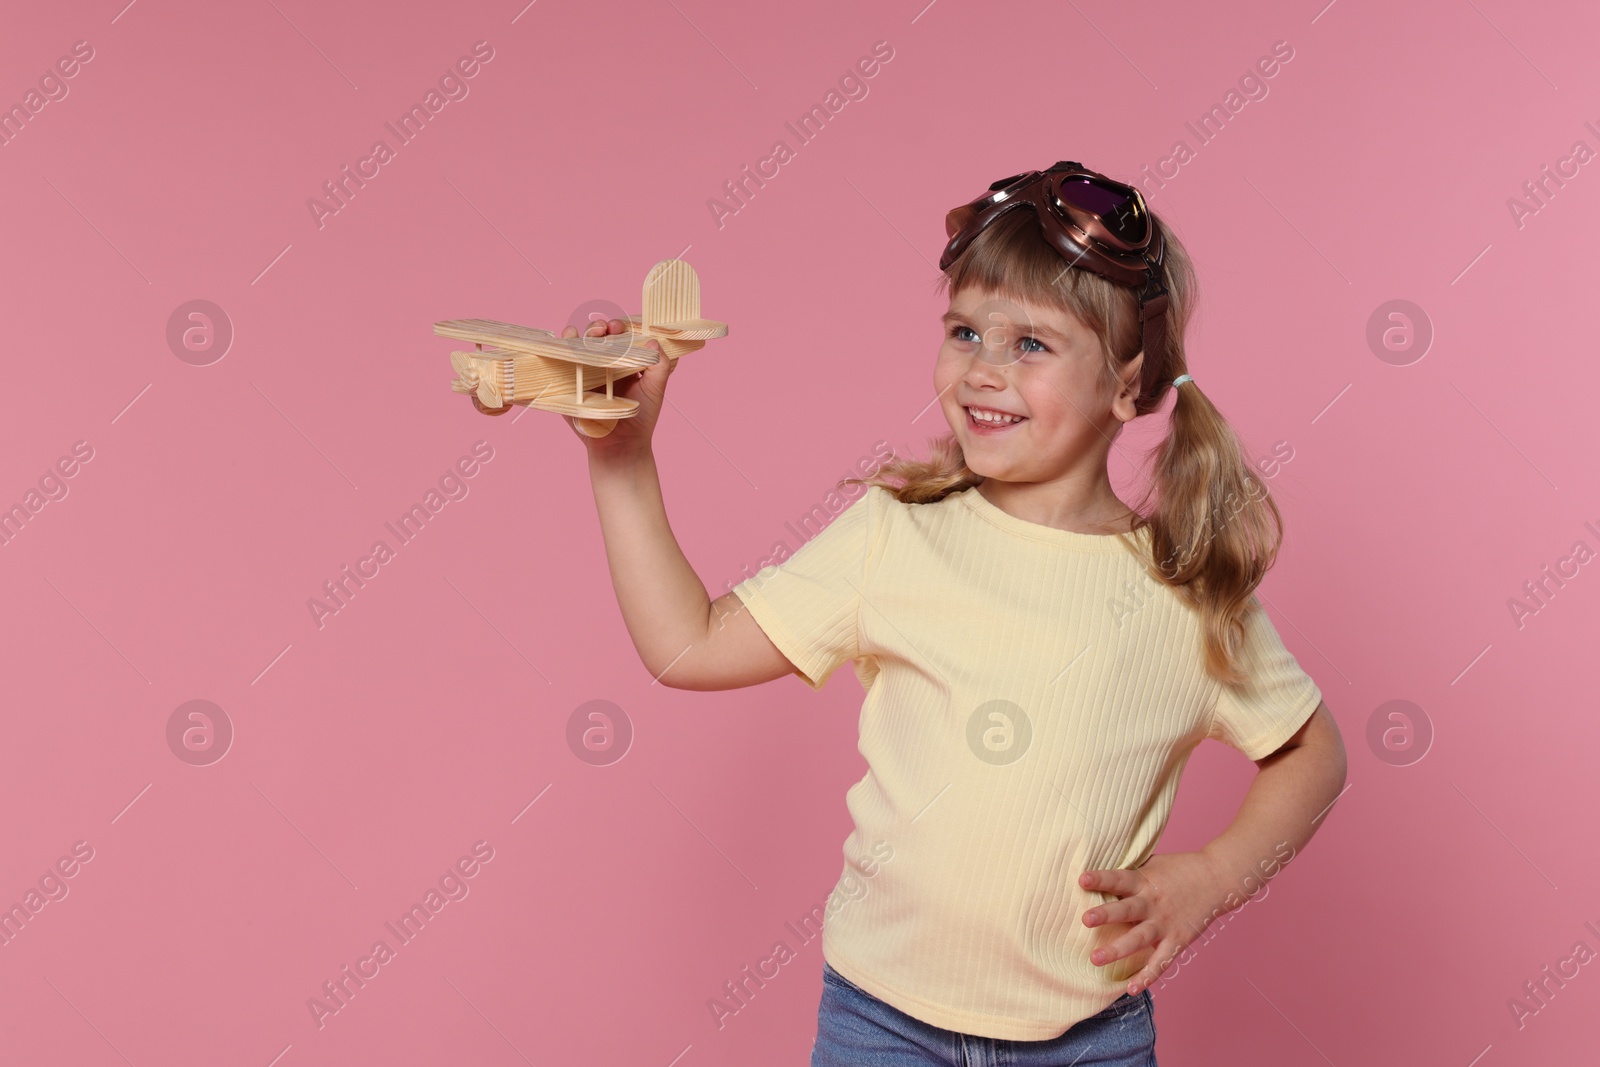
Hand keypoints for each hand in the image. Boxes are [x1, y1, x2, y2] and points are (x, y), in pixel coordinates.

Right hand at [557, 318, 678, 461]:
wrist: (621, 446)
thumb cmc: (640, 417)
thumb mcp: (655, 389)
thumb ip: (660, 366)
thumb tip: (654, 341)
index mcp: (622, 361)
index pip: (617, 336)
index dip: (617, 327)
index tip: (619, 326)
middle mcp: (601, 364)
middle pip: (594, 337)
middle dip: (597, 328)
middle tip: (604, 329)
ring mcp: (583, 373)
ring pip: (576, 346)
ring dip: (578, 334)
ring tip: (584, 334)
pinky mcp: (568, 385)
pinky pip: (560, 364)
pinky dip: (560, 349)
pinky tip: (565, 341)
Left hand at [1078, 851, 1228, 995]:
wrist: (1216, 878)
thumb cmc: (1177, 869)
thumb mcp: (1151, 864)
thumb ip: (1128, 870)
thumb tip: (1096, 868)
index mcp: (1144, 881)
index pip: (1119, 878)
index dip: (1100, 879)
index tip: (1082, 880)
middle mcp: (1153, 903)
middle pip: (1127, 909)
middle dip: (1106, 915)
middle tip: (1085, 920)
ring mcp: (1165, 924)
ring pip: (1138, 938)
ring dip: (1117, 949)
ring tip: (1095, 959)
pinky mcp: (1177, 940)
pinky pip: (1161, 962)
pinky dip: (1147, 976)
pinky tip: (1131, 988)